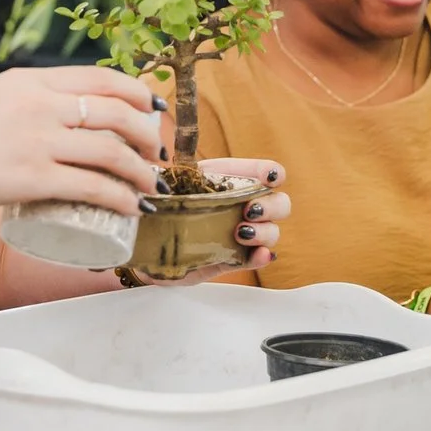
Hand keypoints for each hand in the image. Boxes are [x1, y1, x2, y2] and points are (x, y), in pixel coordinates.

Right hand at [0, 66, 163, 216]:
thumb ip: (28, 102)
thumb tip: (64, 119)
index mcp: (32, 80)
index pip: (102, 78)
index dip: (138, 94)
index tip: (152, 110)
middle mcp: (41, 104)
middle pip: (117, 113)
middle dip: (147, 135)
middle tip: (155, 154)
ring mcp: (38, 140)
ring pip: (112, 151)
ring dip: (140, 172)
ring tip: (149, 185)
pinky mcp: (32, 178)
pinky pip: (93, 187)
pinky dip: (121, 198)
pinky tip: (131, 207)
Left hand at [143, 157, 288, 284]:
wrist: (150, 243)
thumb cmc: (162, 206)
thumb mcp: (167, 186)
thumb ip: (171, 174)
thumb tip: (161, 171)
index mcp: (231, 180)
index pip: (266, 172)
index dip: (273, 172)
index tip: (269, 177)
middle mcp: (243, 205)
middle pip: (280, 202)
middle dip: (271, 205)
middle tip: (249, 210)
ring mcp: (243, 233)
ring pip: (273, 230)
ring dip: (264, 231)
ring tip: (239, 233)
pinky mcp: (235, 259)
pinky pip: (257, 257)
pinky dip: (262, 256)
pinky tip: (259, 254)